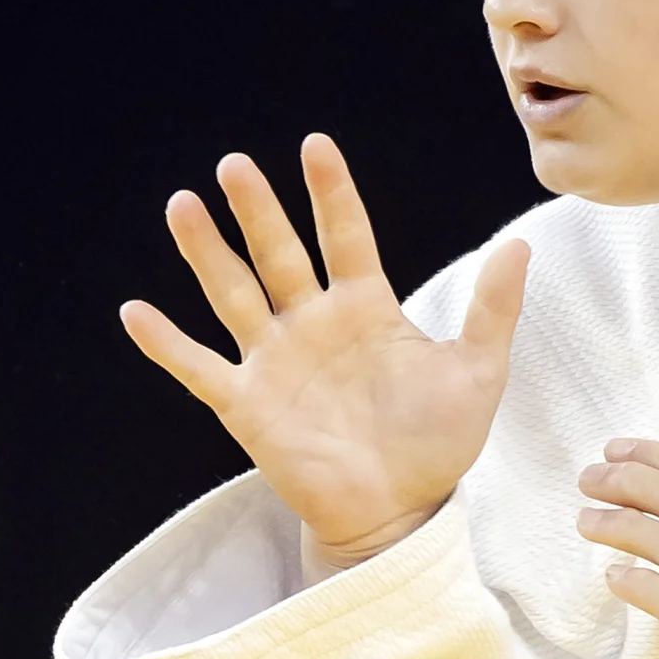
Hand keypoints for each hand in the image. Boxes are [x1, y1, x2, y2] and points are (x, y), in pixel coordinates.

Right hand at [119, 134, 529, 568]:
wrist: (400, 513)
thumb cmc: (437, 444)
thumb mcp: (477, 372)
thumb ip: (493, 309)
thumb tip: (522, 242)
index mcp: (365, 307)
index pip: (344, 235)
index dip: (330, 192)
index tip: (315, 145)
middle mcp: (312, 323)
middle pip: (278, 253)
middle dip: (257, 210)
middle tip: (236, 165)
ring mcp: (275, 361)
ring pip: (233, 294)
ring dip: (206, 253)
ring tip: (183, 206)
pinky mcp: (247, 405)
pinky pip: (200, 368)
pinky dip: (167, 344)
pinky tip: (135, 313)